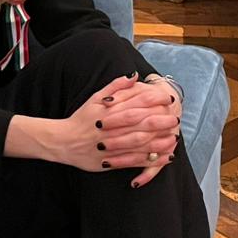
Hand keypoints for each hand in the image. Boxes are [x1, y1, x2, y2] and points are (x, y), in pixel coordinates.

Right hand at [53, 72, 181, 184]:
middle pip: (138, 123)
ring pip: (137, 143)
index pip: (134, 103)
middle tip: (175, 119)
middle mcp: (109, 128)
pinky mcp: (109, 162)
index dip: (153, 101)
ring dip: (158, 142)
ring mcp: (109, 146)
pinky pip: (132, 161)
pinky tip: (162, 157)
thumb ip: (115, 87)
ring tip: (173, 139)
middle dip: (159, 122)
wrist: (62, 141)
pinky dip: (148, 160)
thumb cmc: (81, 118)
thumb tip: (134, 75)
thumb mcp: (94, 98)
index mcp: (107, 111)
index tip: (167, 99)